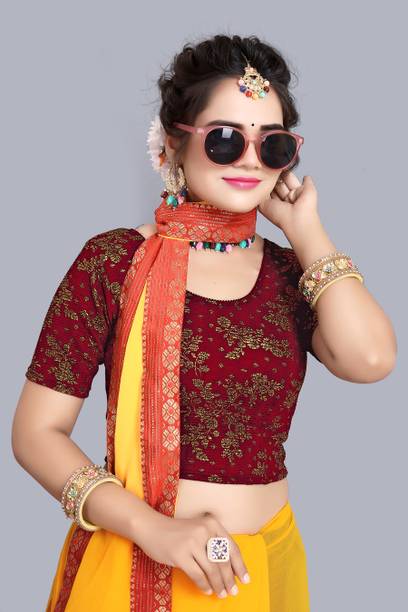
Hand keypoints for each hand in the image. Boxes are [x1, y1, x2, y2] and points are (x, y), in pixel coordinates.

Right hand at [135, 510, 249, 598]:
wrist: (151, 527)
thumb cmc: (177, 532)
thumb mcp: (198, 531)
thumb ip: (213, 544)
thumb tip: (230, 569)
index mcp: (212, 524)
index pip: (232, 548)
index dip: (240, 566)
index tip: (245, 580)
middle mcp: (204, 531)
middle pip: (223, 561)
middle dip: (230, 579)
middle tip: (233, 591)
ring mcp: (192, 542)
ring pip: (212, 570)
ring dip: (218, 585)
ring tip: (221, 594)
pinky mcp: (180, 554)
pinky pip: (198, 575)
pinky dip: (204, 585)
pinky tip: (207, 590)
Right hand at [257, 170, 319, 235]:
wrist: (297, 220)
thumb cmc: (306, 208)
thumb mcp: (310, 190)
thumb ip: (307, 182)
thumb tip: (306, 176)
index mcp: (294, 194)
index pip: (287, 179)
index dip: (284, 172)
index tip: (279, 163)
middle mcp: (284, 198)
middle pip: (277, 182)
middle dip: (274, 175)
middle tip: (270, 166)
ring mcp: (274, 202)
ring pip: (268, 188)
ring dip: (266, 181)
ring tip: (264, 171)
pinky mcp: (265, 206)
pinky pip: (259, 195)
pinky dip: (258, 188)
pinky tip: (257, 179)